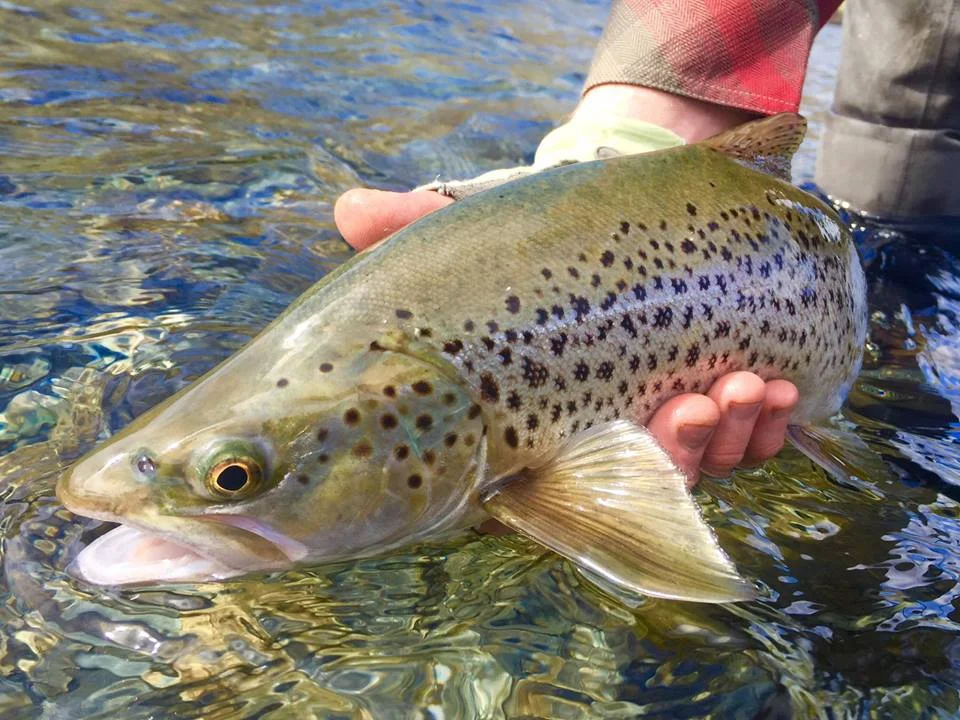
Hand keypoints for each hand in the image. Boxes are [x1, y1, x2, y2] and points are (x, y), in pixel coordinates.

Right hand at [334, 188, 799, 488]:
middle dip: (676, 454)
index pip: (556, 479)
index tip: (619, 439)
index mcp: (537, 419)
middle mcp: (601, 434)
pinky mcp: (715, 400)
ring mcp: (662, 422)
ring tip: (748, 387)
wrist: (632, 196)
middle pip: (641, 481)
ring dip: (732, 437)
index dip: (590, 481)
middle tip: (694, 406)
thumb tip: (344, 212)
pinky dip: (770, 426)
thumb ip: (415, 227)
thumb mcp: (482, 229)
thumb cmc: (547, 231)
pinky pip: (752, 440)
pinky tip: (782, 392)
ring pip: (703, 466)